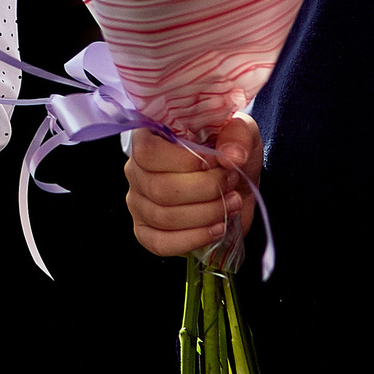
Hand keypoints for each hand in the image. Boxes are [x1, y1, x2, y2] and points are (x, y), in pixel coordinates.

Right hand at [125, 115, 259, 257]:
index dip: (186, 161)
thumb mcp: (239, 130)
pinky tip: (217, 229)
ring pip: (164, 217)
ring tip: (232, 203)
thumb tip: (232, 156)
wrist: (231, 182)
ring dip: (206, 214)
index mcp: (147, 137)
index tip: (217, 162)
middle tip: (230, 183)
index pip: (148, 153)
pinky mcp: (145, 231)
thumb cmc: (226, 151)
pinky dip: (193, 239)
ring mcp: (137, 202)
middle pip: (159, 189)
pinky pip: (160, 243)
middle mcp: (134, 169)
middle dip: (205, 190)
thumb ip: (238, 134)